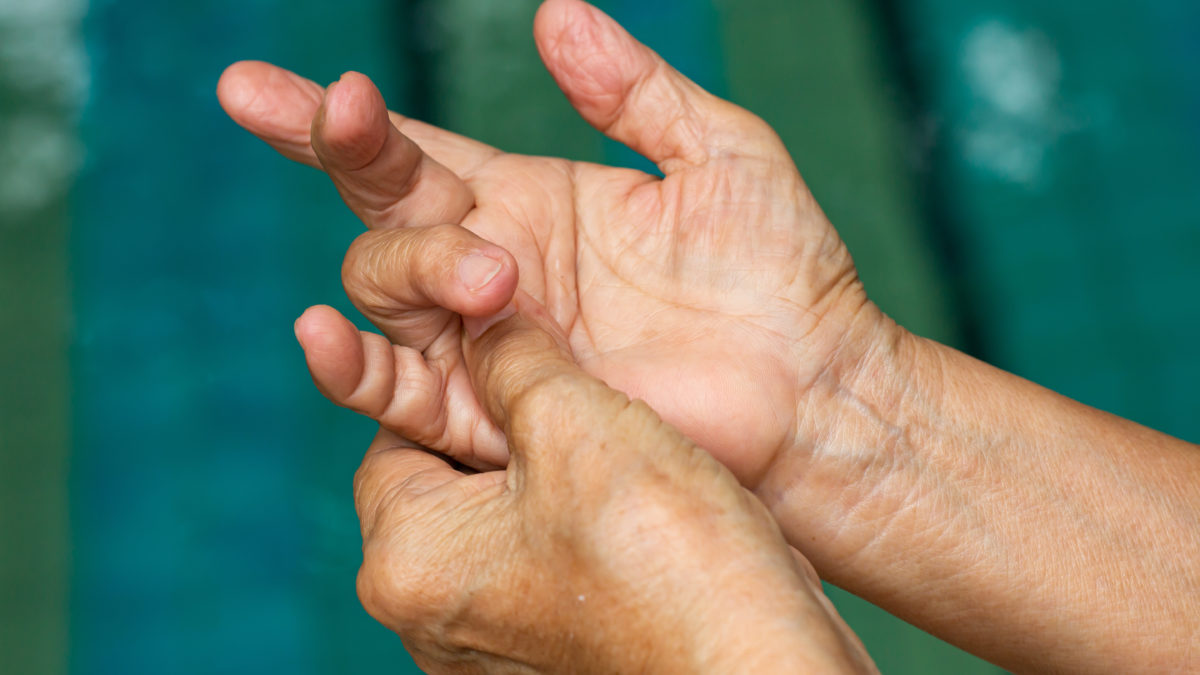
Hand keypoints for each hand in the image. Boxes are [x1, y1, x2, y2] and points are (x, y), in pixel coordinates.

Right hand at [218, 0, 896, 484]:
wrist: (813, 390)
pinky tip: (327, 336)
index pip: (408, 152)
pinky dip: (355, 368)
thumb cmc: (778, 272)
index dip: (330, 122)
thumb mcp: (716, 153)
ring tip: (484, 276)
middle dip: (356, 161)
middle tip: (385, 138)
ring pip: (383, 292)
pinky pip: (400, 396)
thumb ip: (631, 89)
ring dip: (401, 268)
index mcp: (527, 201)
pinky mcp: (494, 418)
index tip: (250, 91)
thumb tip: (551, 12)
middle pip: (381, 209)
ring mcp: (486, 344)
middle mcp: (490, 267)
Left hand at [350, 295, 873, 672]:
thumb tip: (482, 321)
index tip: (521, 358)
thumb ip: (509, 358)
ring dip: (541, 476)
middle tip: (572, 405)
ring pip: (494, 519)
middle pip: (442, 479)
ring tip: (608, 453)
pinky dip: (566, 525)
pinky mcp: (538, 657)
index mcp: (406, 564)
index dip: (461, 379)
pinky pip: (532, 564)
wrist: (757, 660)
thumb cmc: (667, 556)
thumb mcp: (575, 422)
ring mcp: (484, 647)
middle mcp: (428, 619)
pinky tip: (625, 508)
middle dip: (501, 432)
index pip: (391, 431)